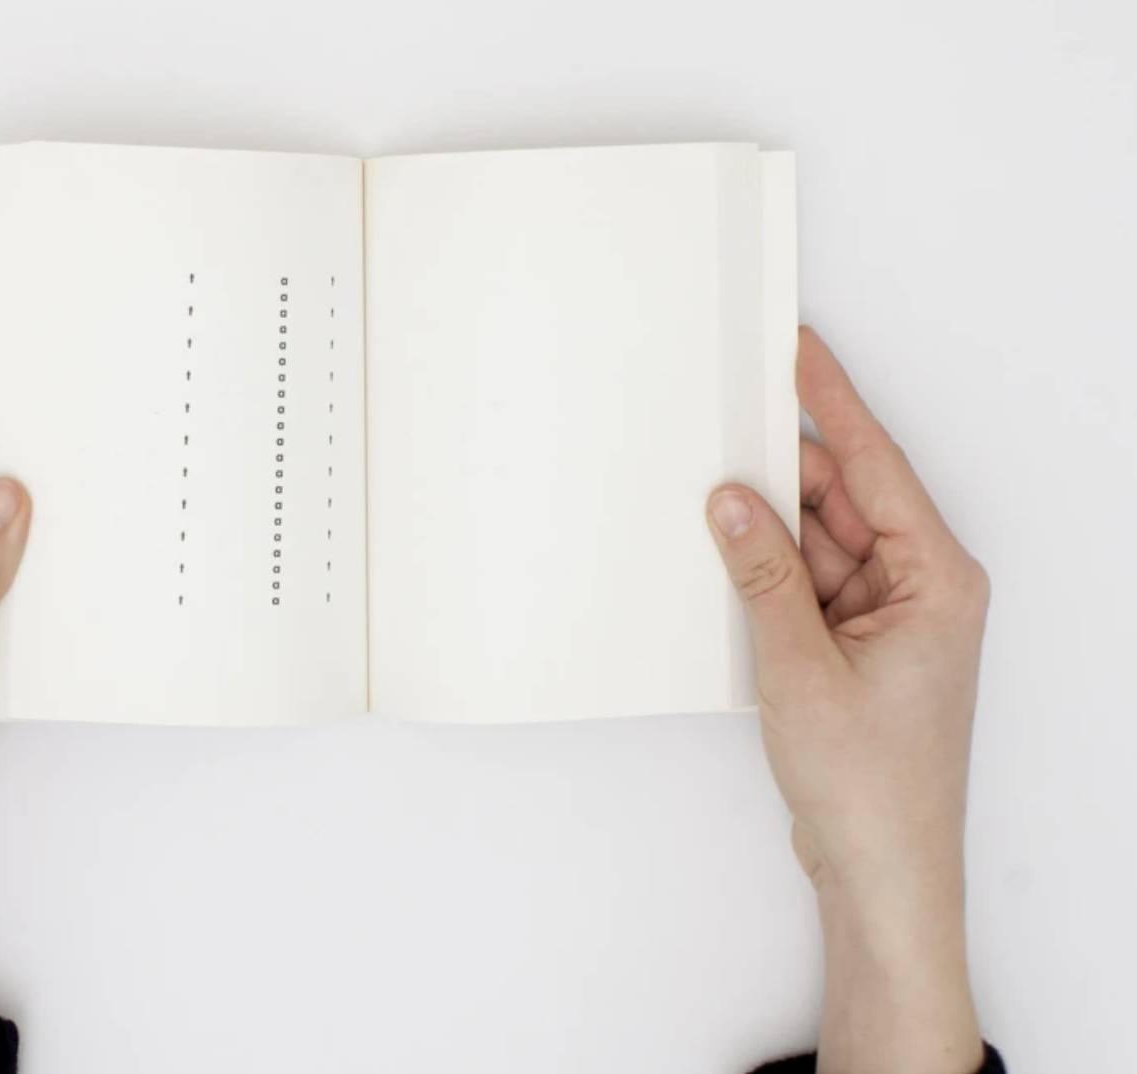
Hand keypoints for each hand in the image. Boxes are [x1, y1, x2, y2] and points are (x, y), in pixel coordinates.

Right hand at [706, 329, 988, 1073]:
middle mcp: (919, 589)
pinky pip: (809, 582)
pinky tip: (729, 559)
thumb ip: (763, 575)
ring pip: (820, 541)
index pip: (875, 466)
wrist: (881, 870)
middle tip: (726, 424)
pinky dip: (770, 571)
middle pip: (844, 499)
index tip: (799, 352)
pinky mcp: (857, 646)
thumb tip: (733, 504)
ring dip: (771, 529)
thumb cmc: (872, 785)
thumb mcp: (801, 666)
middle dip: (784, 470)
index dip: (832, 404)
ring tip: (712, 500)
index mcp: (935, 580)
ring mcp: (888, 619)